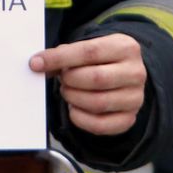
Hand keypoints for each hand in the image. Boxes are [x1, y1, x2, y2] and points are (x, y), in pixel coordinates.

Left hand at [31, 34, 146, 135]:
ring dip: (73, 98)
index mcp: (125, 47)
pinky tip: (74, 108)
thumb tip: (38, 64)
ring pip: (97, 103)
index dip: (59, 58)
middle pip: (95, 78)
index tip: (36, 63)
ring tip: (68, 92)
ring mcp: (135, 98)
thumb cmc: (100, 61)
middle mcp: (136, 73)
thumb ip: (65, 55)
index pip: (89, 52)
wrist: (124, 76)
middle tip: (62, 80)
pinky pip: (100, 125)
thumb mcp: (88, 49)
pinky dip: (80, 118)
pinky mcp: (129, 119)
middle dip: (69, 81)